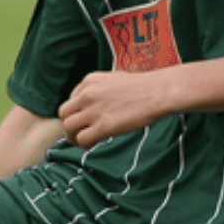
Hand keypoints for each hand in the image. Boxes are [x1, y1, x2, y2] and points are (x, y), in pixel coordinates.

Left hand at [58, 69, 177, 147]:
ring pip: (68, 127)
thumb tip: (91, 106)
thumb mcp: (113, 80)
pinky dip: (84, 144)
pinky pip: (82, 139)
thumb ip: (98, 91)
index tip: (85, 119)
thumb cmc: (142, 87)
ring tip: (83, 140)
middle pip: (63, 113)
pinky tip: (94, 143)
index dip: (76, 112)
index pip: (70, 100)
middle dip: (69, 124)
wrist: (159, 92)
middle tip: (78, 132)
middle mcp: (87, 94)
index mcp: (89, 81)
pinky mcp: (104, 126)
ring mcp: (94, 110)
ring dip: (73, 136)